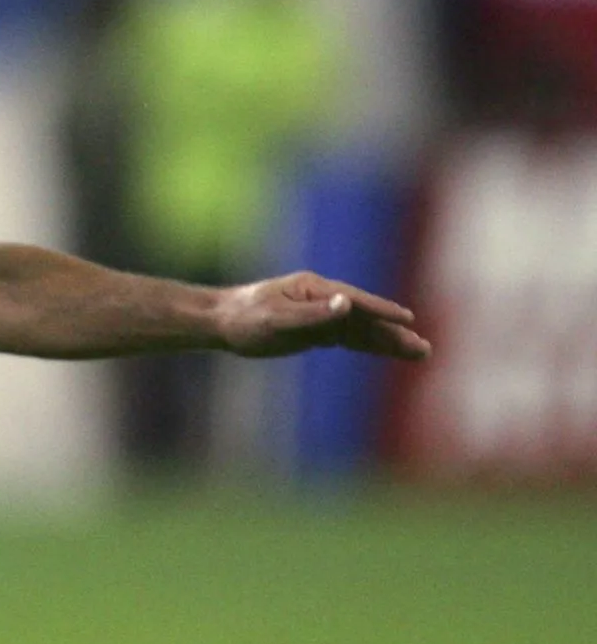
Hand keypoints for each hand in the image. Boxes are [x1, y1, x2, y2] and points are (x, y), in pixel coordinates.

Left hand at [214, 272, 430, 360]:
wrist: (221, 322)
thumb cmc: (244, 318)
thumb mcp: (276, 318)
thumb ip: (313, 314)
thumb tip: (347, 304)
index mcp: (314, 290)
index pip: (355, 302)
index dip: (382, 312)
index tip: (407, 320)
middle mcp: (322, 299)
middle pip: (365, 318)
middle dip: (394, 333)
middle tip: (423, 348)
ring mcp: (321, 315)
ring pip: (361, 330)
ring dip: (388, 341)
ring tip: (418, 353)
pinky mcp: (315, 330)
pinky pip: (348, 338)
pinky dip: (369, 345)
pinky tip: (389, 351)